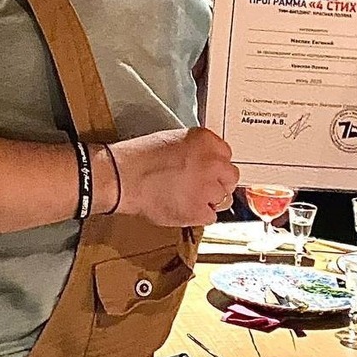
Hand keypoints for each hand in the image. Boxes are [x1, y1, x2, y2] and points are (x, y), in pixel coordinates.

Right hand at [110, 127, 238, 226]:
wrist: (125, 177)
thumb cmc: (141, 157)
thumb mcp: (174, 139)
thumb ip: (196, 149)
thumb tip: (206, 162)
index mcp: (206, 140)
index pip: (227, 154)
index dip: (216, 165)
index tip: (207, 170)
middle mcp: (213, 162)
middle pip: (231, 177)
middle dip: (219, 182)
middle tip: (201, 186)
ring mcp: (208, 188)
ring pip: (224, 199)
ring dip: (211, 200)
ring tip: (189, 198)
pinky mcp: (199, 211)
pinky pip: (210, 217)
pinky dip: (199, 216)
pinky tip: (183, 209)